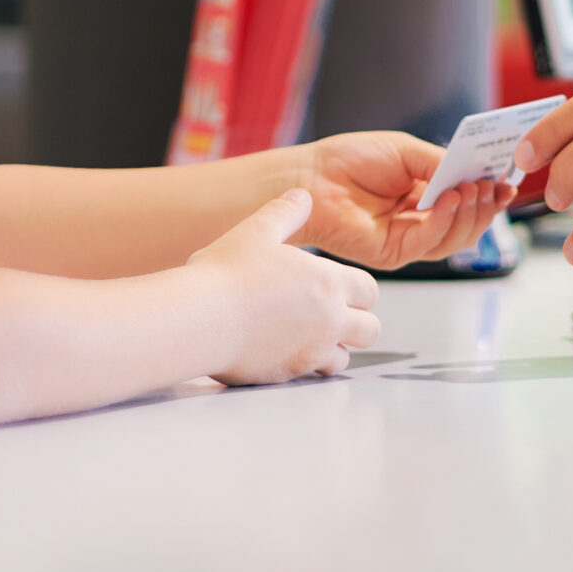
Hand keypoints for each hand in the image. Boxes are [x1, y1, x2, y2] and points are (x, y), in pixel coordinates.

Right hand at [188, 189, 381, 382]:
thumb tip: (301, 196)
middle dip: (357, 323)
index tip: (339, 287)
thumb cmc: (227, 273)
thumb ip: (284, 213)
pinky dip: (307, 366)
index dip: (358, 289)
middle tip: (331, 314)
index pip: (369, 290)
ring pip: (345, 358)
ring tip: (307, 335)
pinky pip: (314, 376)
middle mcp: (329, 319)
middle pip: (370, 329)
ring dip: (334, 348)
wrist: (203, 318)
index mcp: (328, 281)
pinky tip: (284, 350)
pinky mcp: (291, 373)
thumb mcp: (256, 230)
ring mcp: (313, 350)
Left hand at [292, 131, 513, 269]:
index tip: (508, 180)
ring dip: (469, 214)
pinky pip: (429, 242)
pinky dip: (444, 221)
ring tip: (471, 188)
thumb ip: (440, 164)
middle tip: (492, 185)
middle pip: (467, 225)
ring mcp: (409, 240)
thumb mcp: (405, 152)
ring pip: (455, 238)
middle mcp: (420, 221)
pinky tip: (447, 200)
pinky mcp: (395, 253)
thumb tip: (474, 174)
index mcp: (425, 197)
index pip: (467, 202)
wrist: (311, 178)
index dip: (490, 194)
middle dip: (485, 206)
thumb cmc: (350, 161)